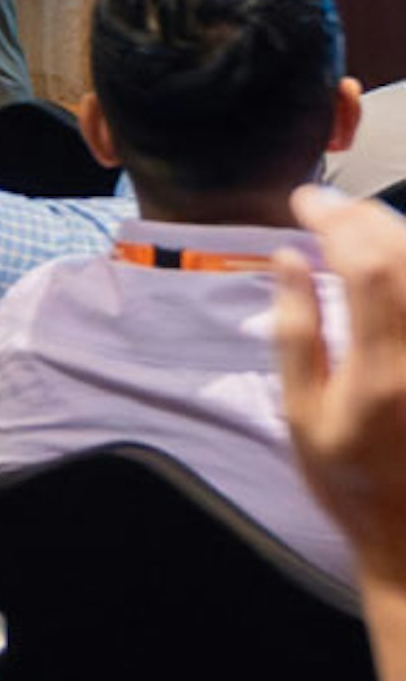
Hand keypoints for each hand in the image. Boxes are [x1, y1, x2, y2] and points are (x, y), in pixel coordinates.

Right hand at [272, 186, 405, 587]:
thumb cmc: (347, 478)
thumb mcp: (301, 412)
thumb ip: (297, 333)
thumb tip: (288, 259)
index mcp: (380, 372)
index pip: (367, 269)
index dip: (334, 221)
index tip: (300, 202)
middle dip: (364, 216)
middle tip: (325, 206)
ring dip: (394, 234)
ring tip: (356, 225)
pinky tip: (389, 262)